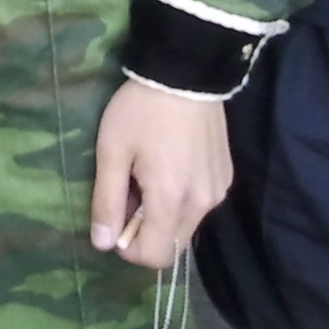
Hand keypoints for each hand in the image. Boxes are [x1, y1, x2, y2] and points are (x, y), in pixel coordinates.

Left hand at [89, 78, 230, 269]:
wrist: (186, 71)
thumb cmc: (141, 109)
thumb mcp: (112, 150)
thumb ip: (107, 201)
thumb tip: (102, 244)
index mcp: (172, 199)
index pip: (155, 256)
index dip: (129, 248)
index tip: (115, 218)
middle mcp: (202, 203)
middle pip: (173, 245)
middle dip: (146, 232)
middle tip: (130, 192)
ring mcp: (218, 190)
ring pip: (187, 227)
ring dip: (164, 216)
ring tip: (148, 174)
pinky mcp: (226, 177)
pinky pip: (200, 206)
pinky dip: (182, 199)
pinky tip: (170, 165)